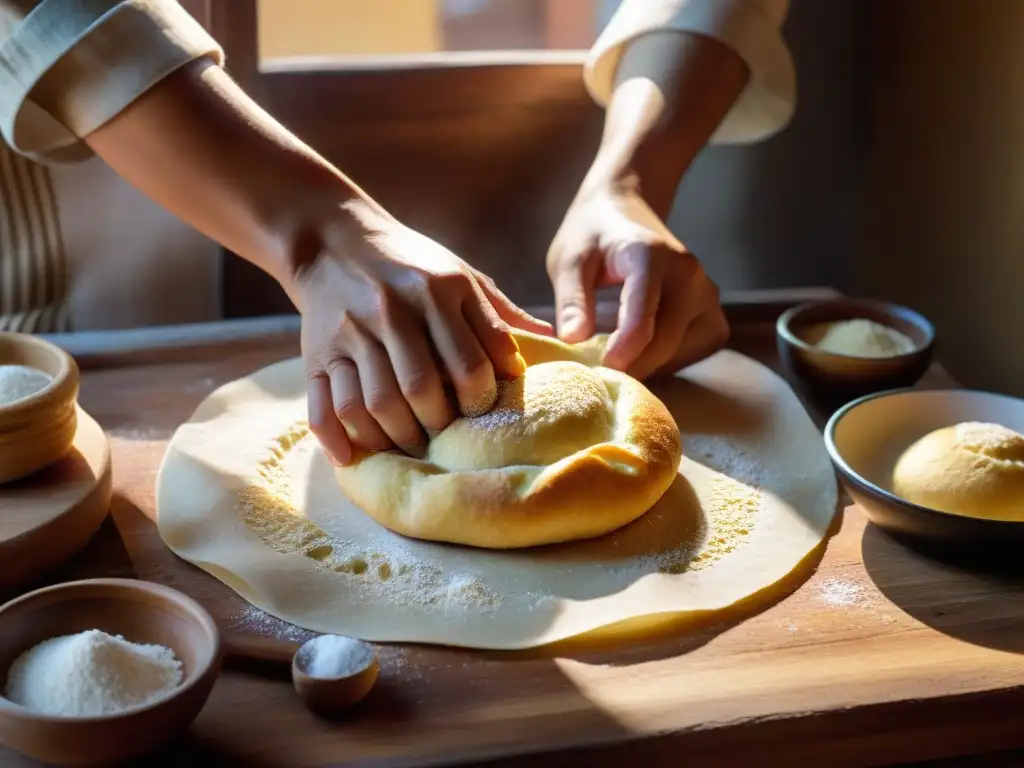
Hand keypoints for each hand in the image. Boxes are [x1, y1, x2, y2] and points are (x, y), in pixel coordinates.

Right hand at [291, 200, 551, 465]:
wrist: (331, 239)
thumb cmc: (409, 264)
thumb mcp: (458, 273)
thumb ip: (498, 311)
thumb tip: (554, 338)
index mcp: (439, 290)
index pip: (471, 361)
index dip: (483, 398)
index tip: (484, 413)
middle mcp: (393, 310)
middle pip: (422, 387)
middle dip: (441, 423)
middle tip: (449, 438)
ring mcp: (351, 332)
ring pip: (376, 403)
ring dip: (398, 437)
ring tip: (414, 447)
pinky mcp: (318, 352)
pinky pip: (326, 405)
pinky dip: (340, 439)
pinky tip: (357, 458)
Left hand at [547, 183, 728, 380]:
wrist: (624, 210)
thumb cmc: (592, 236)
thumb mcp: (569, 260)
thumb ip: (572, 299)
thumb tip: (573, 340)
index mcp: (650, 255)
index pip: (644, 314)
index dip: (623, 350)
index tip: (599, 370)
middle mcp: (688, 273)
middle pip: (665, 340)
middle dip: (632, 365)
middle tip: (599, 373)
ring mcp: (706, 291)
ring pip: (685, 351)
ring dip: (652, 365)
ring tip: (619, 357)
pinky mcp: (712, 309)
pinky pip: (699, 348)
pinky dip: (674, 360)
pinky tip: (646, 352)